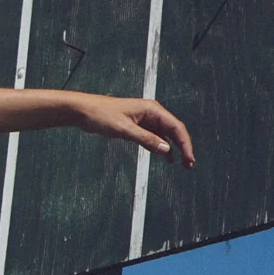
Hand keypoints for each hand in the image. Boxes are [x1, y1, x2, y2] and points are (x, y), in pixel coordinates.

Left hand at [71, 93, 194, 166]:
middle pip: (174, 131)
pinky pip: (154, 137)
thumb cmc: (101, 115)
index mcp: (152, 109)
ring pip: (165, 135)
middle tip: (189, 164)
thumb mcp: (124, 129)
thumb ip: (145, 139)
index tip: (189, 158)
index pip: (176, 127)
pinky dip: (161, 147)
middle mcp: (152, 113)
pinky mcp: (137, 126)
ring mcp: (145, 120)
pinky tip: (166, 158)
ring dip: (174, 148)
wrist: (83, 111)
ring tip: (182, 164)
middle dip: (183, 147)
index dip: (185, 143)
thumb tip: (166, 149)